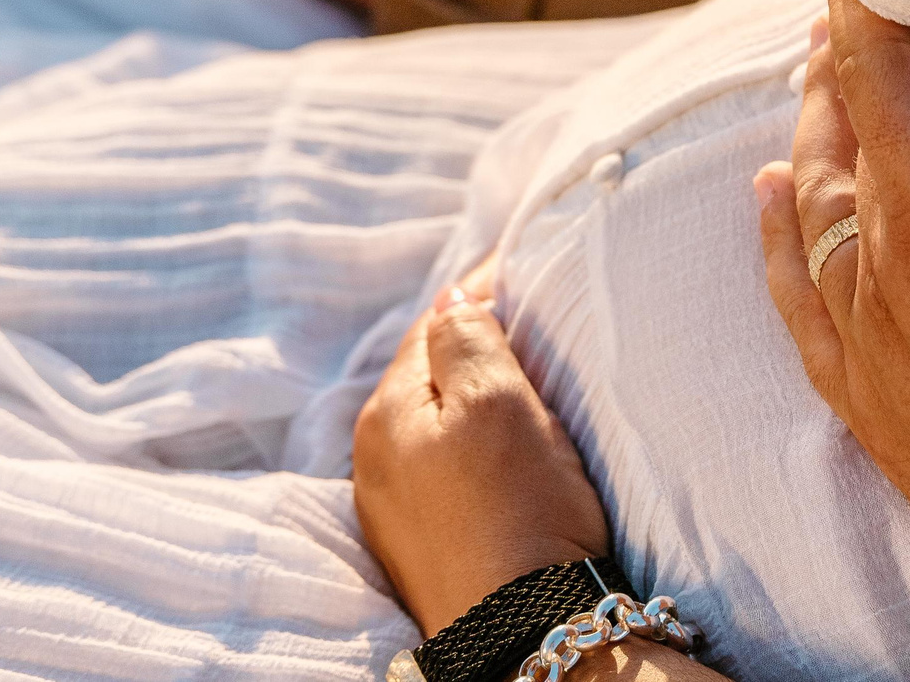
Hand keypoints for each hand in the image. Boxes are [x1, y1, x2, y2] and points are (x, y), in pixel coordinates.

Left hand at [352, 270, 612, 637]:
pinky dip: (477, 456)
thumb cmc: (518, 512)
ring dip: (477, 406)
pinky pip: (449, 476)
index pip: (434, 325)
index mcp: (384, 414)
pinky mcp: (427, 551)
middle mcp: (374, 461)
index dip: (483, 295)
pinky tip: (512, 466)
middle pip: (432, 377)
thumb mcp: (496, 402)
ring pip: (439, 428)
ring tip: (530, 398)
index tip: (526, 273)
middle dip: (478, 350)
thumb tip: (451, 298)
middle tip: (536, 333)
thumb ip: (467, 337)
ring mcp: (396, 513)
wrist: (528, 635)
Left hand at [756, 0, 909, 681]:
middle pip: (845, 129)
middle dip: (868, 55)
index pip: (878, 75)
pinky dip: (780, 226)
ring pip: (811, 203)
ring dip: (827, 129)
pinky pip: (793, 289)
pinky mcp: (866, 405)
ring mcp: (865, 344)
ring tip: (847, 78)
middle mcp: (882, 273)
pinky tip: (774, 200)